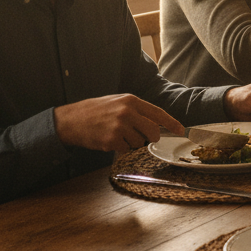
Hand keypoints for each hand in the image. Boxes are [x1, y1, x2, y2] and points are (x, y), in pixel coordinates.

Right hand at [54, 94, 181, 151]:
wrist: (70, 120)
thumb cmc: (94, 111)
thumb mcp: (117, 102)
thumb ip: (136, 110)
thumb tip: (156, 122)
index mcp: (131, 101)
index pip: (158, 113)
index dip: (171, 123)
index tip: (180, 130)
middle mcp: (127, 112)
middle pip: (153, 131)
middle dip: (151, 138)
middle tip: (144, 137)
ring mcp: (119, 127)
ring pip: (139, 142)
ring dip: (131, 142)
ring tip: (116, 134)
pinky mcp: (111, 140)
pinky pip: (125, 149)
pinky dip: (119, 147)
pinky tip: (108, 139)